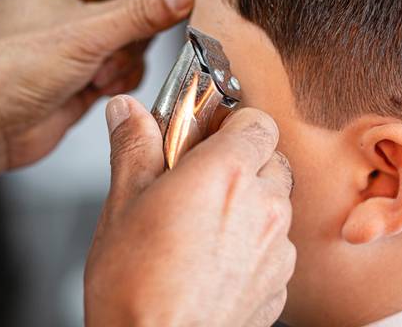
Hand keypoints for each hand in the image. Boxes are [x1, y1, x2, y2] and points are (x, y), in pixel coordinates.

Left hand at [0, 0, 201, 170]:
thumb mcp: (83, 33)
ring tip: (106, 64)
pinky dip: (122, 74)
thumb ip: (141, 10)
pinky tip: (98, 85)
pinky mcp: (89, 66)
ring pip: (139, 28)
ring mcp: (82, 32)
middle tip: (182, 14)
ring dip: (130, 50)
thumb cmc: (5, 71)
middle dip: (153, 9)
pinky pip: (129, 60)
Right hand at [85, 96, 295, 326]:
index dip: (231, 123)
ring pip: (276, 203)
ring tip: (202, 225)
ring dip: (249, 204)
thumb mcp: (122, 204)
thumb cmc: (136, 288)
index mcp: (225, 173)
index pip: (256, 120)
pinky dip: (253, 244)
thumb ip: (133, 147)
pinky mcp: (279, 283)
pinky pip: (276, 246)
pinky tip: (214, 260)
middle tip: (198, 180)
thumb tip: (128, 112)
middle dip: (240, 163)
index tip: (206, 135)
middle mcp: (263, 206)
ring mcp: (276, 248)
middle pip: (270, 160)